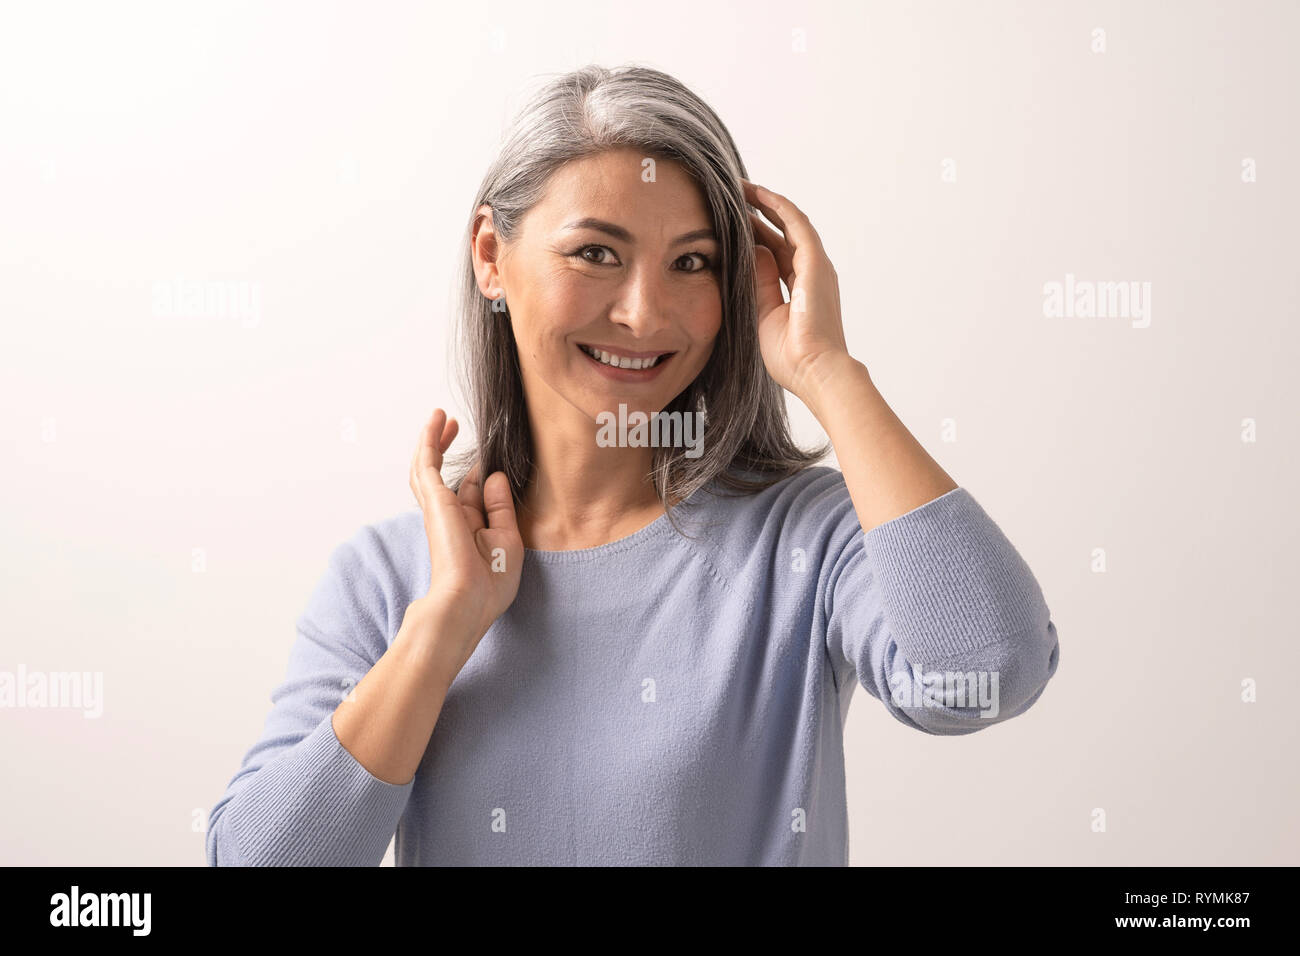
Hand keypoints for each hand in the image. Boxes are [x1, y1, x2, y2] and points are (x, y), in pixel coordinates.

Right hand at [408, 409, 522, 663]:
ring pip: (428, 467)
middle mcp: (449, 518)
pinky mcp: (435, 501)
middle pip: (443, 477)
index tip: (489, 463)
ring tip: (441, 418)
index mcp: (467, 530)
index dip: (479, 476)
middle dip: (447, 452)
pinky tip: (437, 421)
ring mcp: (438, 509)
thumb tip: (494, 475)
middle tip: (452, 427)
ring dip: (434, 441)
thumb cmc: (489, 584)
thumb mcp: (508, 541)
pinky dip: (430, 440)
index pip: (471, 495)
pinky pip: (428, 462)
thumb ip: (500, 507)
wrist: (466, 602)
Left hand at [741, 179, 851, 398]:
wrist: (815, 370)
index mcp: (799, 289)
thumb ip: (758, 284)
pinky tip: (758, 193)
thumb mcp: (763, 315)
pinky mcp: (816, 262)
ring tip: (739, 188)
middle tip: (729, 198)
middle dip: (755, 215)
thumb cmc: (791, 357)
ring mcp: (815, 266)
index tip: (728, 224)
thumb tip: (749, 255)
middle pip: (780, 235)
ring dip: (764, 203)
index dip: (752, 236)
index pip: (773, 253)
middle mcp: (810, 273)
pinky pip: (796, 224)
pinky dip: (778, 206)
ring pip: (788, 223)